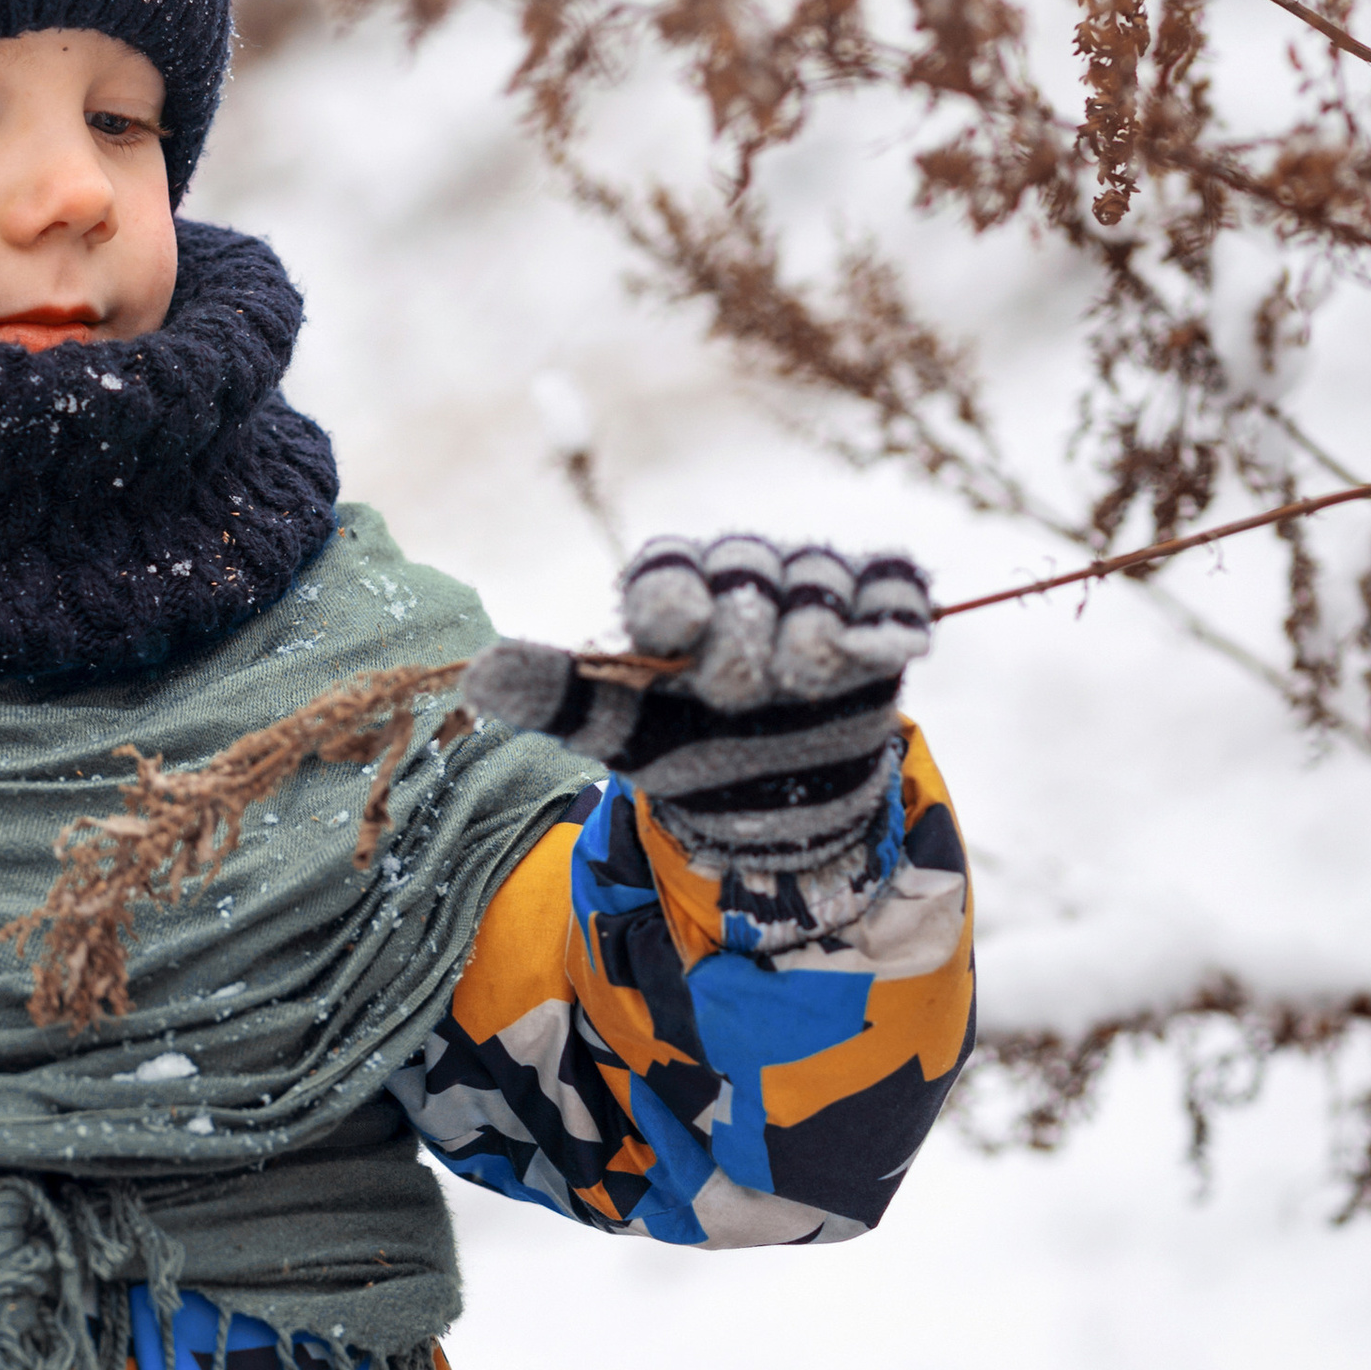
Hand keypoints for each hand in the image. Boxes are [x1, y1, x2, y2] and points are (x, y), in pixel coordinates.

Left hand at [460, 534, 932, 882]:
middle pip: (748, 567)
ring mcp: (813, 589)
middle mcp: (742, 574)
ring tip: (806, 678)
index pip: (669, 566)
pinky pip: (895, 586)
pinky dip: (894, 612)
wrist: (773, 803)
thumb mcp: (618, 733)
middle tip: (739, 693)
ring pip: (819, 578)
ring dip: (813, 632)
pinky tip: (888, 647)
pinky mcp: (878, 613)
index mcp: (674, 588)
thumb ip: (556, 696)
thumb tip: (475, 674)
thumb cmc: (686, 752)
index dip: (674, 596)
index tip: (675, 636)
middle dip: (745, 633)